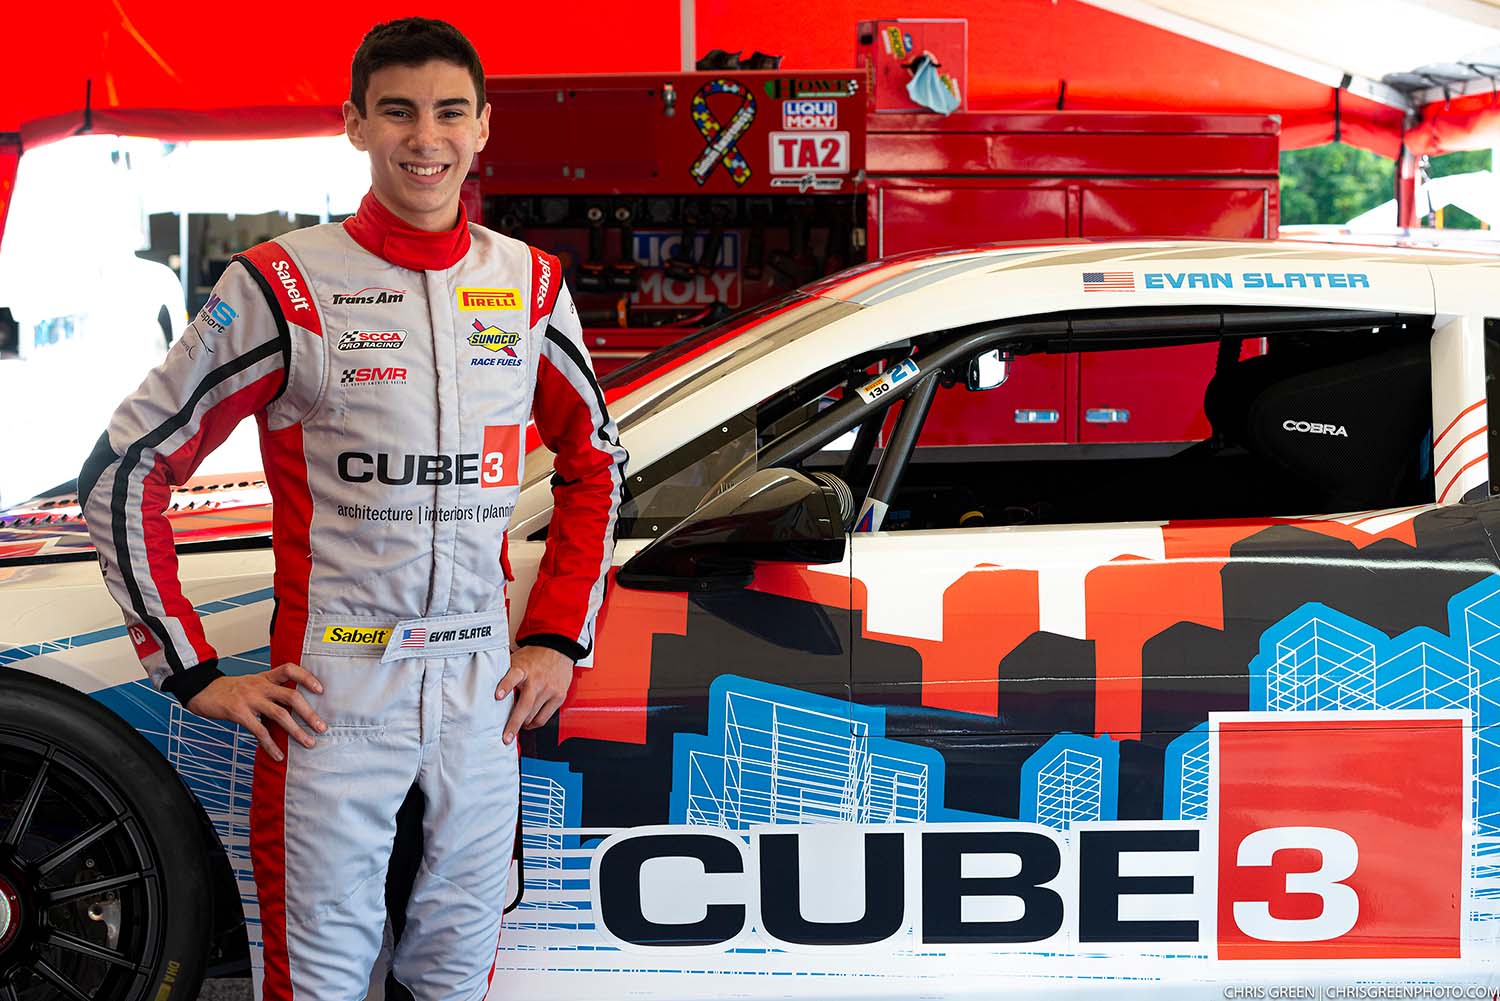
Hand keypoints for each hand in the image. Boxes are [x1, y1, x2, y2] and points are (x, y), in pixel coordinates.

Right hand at [186, 663, 326, 762]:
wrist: (201, 691)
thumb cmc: (230, 690)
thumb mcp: (253, 684)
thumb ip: (271, 692)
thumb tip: (294, 709)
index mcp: (265, 677)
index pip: (290, 669)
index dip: (307, 677)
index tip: (321, 689)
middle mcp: (260, 686)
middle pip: (291, 695)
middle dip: (309, 713)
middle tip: (322, 727)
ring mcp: (250, 699)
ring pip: (280, 714)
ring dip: (296, 731)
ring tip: (308, 743)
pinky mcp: (238, 712)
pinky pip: (259, 730)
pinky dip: (270, 744)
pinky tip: (278, 755)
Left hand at [495, 646, 573, 744]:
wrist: (558, 649)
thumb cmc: (533, 657)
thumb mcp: (517, 660)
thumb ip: (505, 674)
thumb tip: (485, 690)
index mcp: (523, 668)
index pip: (513, 676)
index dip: (505, 686)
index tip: (497, 696)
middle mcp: (537, 679)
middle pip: (525, 705)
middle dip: (514, 723)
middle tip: (506, 737)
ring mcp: (549, 689)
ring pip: (534, 715)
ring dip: (523, 724)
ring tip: (515, 726)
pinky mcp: (558, 696)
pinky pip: (544, 717)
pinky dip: (534, 723)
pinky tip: (528, 723)